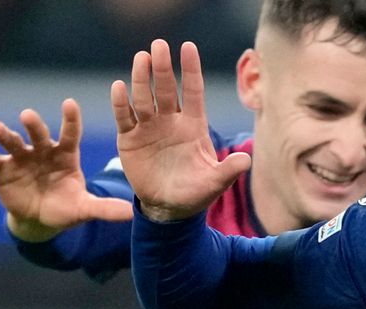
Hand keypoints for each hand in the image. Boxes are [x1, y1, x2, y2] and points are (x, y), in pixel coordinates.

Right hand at [0, 99, 132, 241]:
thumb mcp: (85, 208)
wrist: (42, 218)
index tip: (70, 103)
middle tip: (29, 115)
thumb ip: (104, 209)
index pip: (70, 133)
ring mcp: (22, 158)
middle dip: (34, 125)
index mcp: (67, 155)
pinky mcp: (2, 170)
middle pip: (39, 134)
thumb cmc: (67, 207)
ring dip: (4, 134)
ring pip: (13, 142)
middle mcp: (44, 151)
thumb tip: (131, 213)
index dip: (70, 119)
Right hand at [112, 40, 250, 221]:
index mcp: (194, 125)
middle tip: (158, 45)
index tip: (188, 47)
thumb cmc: (196, 192)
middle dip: (162, 68)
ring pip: (144, 98)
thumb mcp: (214, 182)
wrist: (169, 207)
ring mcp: (149, 127)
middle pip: (165, 89)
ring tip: (140, 59)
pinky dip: (121, 103)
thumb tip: (246, 160)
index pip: (193, 91)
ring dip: (141, 79)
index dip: (191, 70)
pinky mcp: (130, 138)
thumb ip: (228, 170)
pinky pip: (125, 117)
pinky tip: (119, 87)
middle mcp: (171, 120)